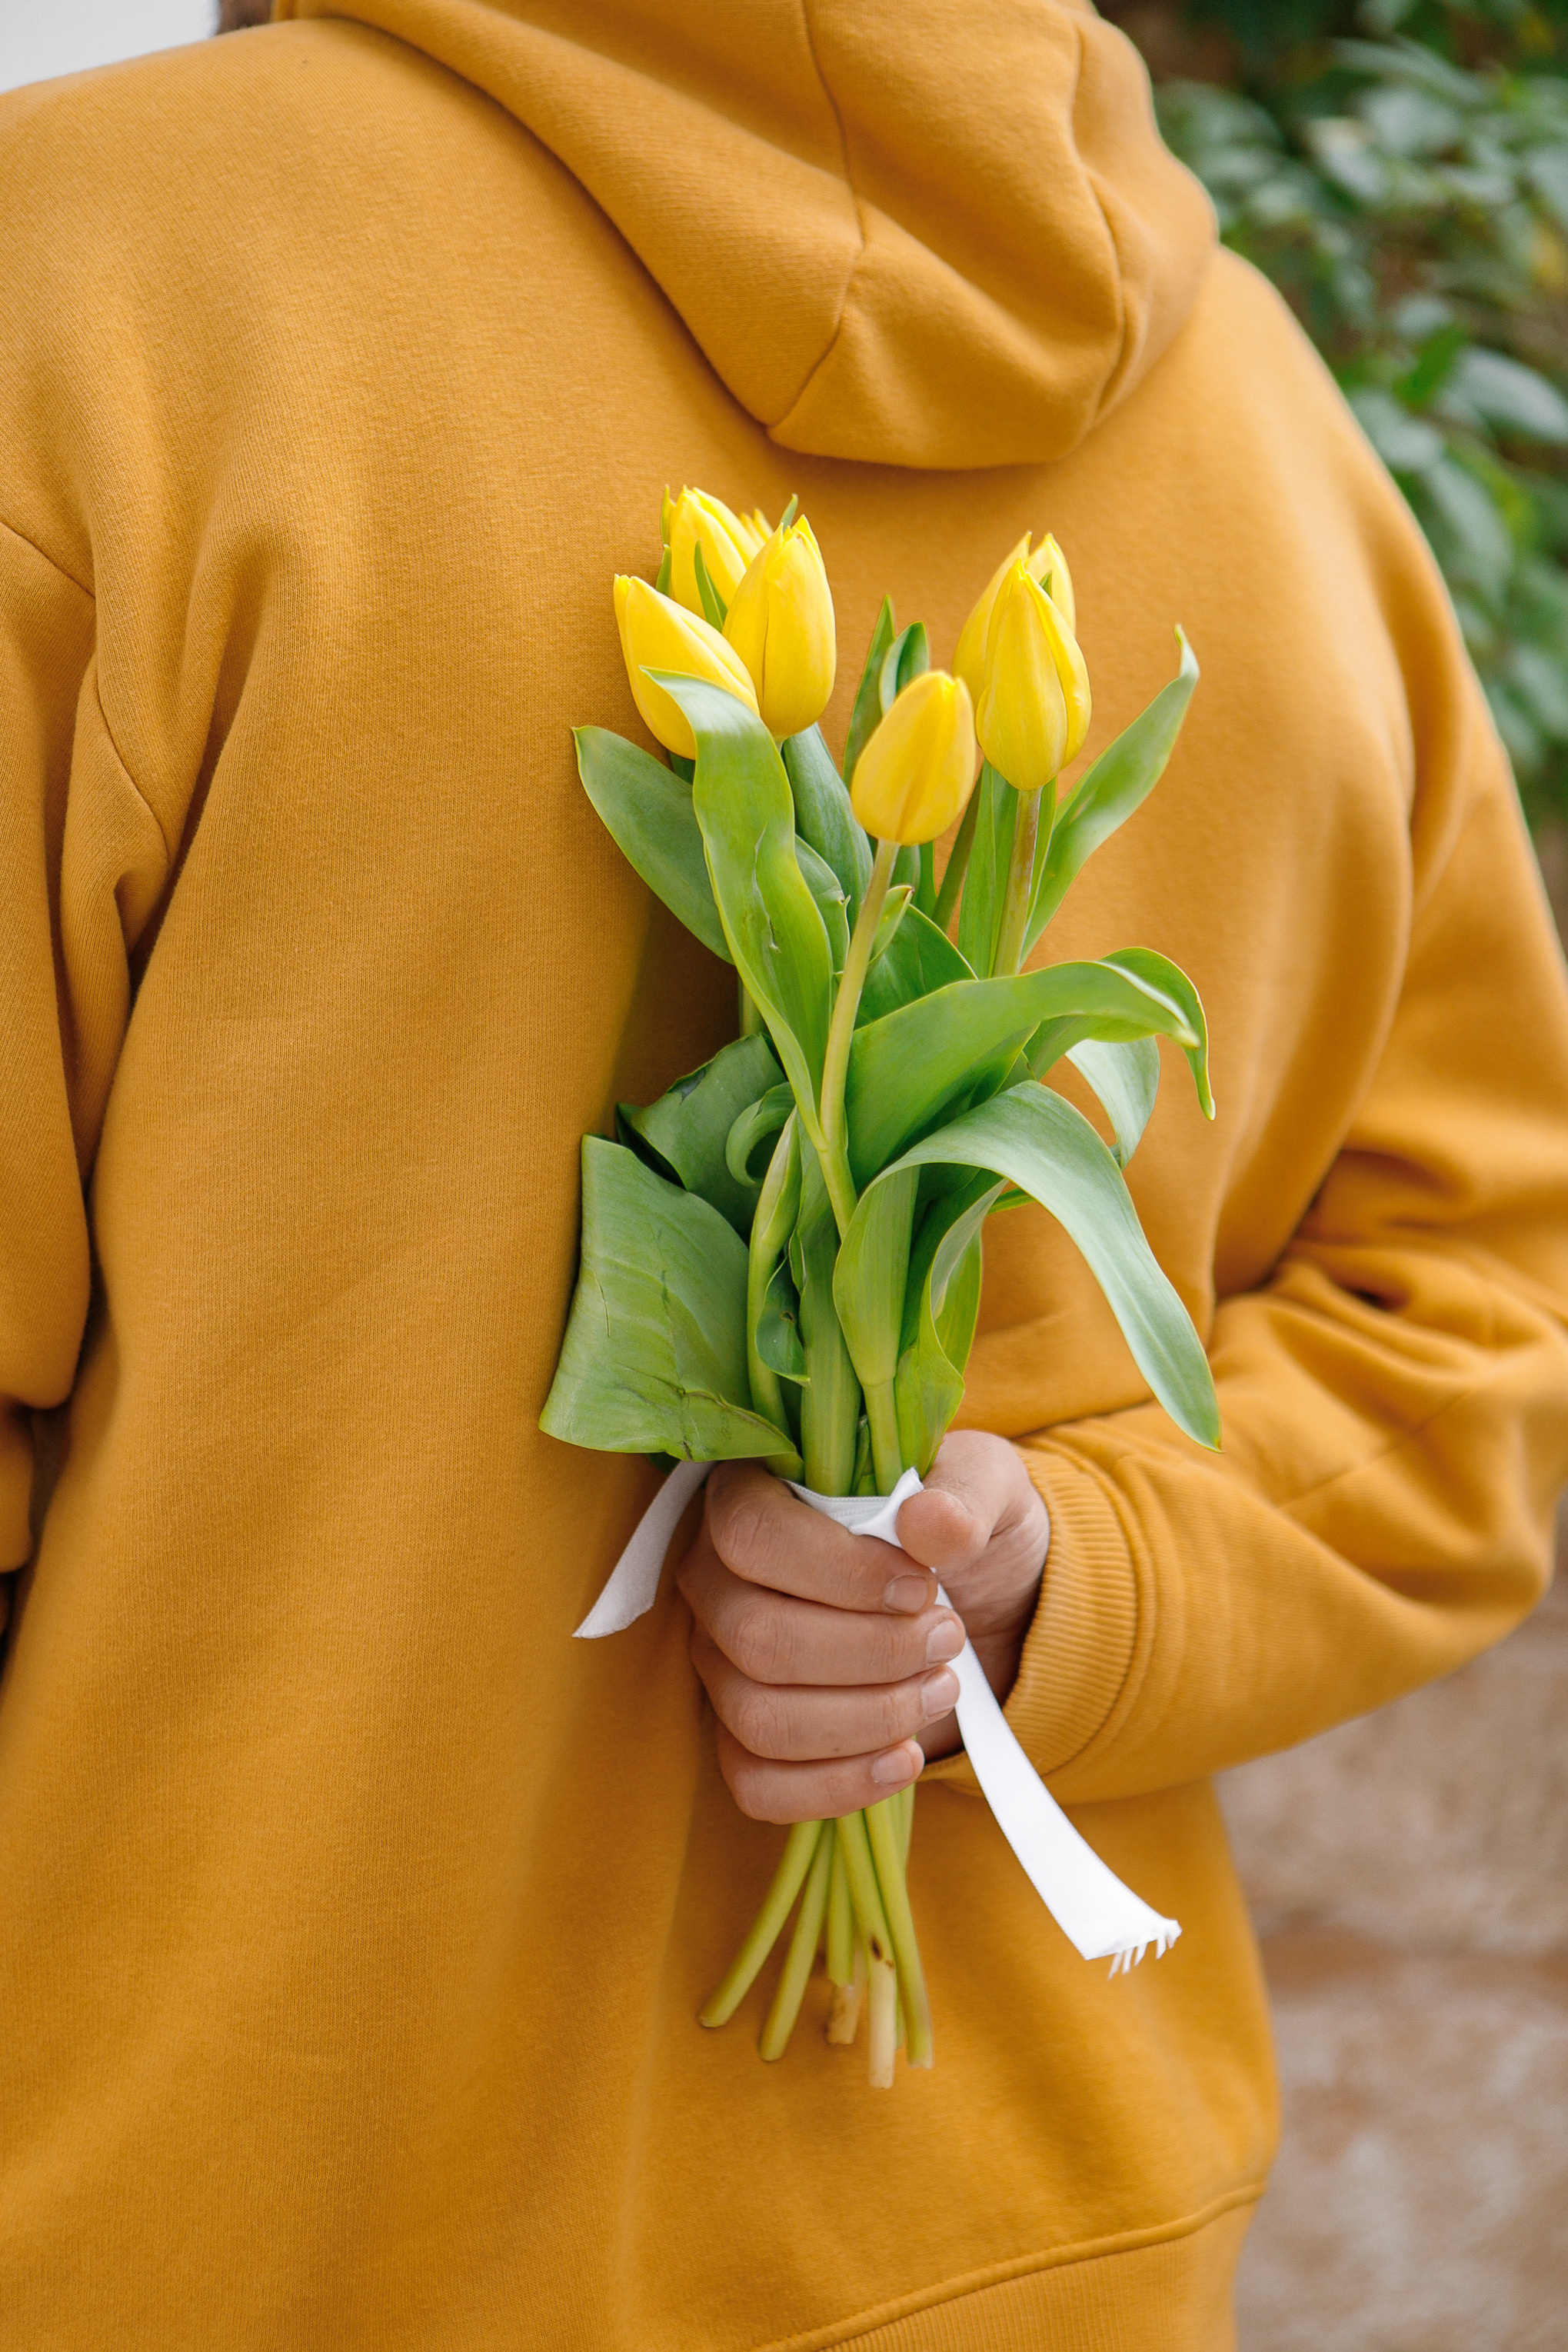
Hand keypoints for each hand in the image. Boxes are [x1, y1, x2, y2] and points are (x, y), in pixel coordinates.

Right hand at [675, 1430, 1049, 1823]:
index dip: (839, 1572)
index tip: (920, 1587)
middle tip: (947, 1639)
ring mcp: (721, 1664)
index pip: (752, 1535)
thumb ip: (964, 1493)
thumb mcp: (986, 1485)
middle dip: (871, 1653)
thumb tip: (926, 1525)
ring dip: (866, 1718)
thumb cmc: (959, 1527)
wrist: (979, 1597)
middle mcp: (716, 1581)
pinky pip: (757, 1783)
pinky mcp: (741, 1736)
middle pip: (758, 1638)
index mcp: (751, 1495)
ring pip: (760, 1717)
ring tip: (941, 1689)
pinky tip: (906, 1757)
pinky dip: (838, 1784)